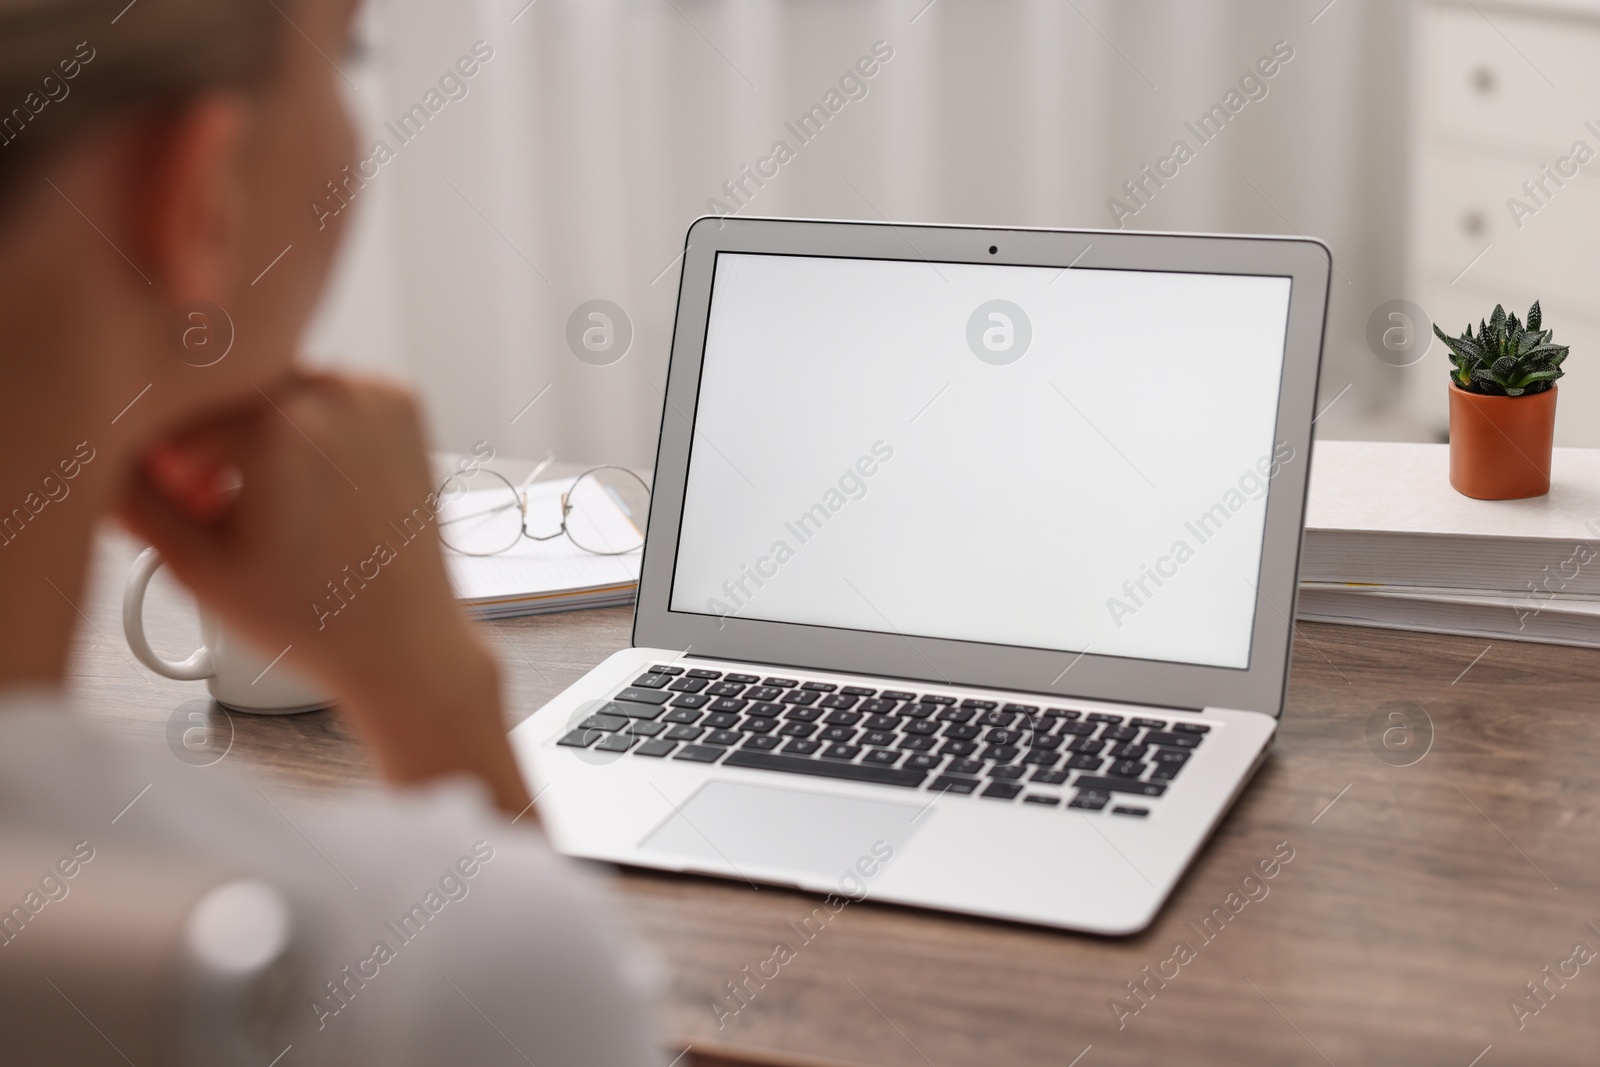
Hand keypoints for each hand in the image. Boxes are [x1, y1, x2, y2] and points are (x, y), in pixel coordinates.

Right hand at [117, 371, 531, 816]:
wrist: (407, 642)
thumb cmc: (314, 619)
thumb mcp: (198, 568)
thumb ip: (133, 501)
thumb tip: (89, 455)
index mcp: (280, 423)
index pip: (178, 413)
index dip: (164, 462)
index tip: (183, 504)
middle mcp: (334, 392)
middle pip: (229, 394)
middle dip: (211, 445)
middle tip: (221, 508)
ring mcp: (375, 393)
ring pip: (277, 389)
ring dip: (259, 432)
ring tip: (271, 506)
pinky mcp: (401, 401)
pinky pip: (328, 395)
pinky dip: (309, 427)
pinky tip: (312, 488)